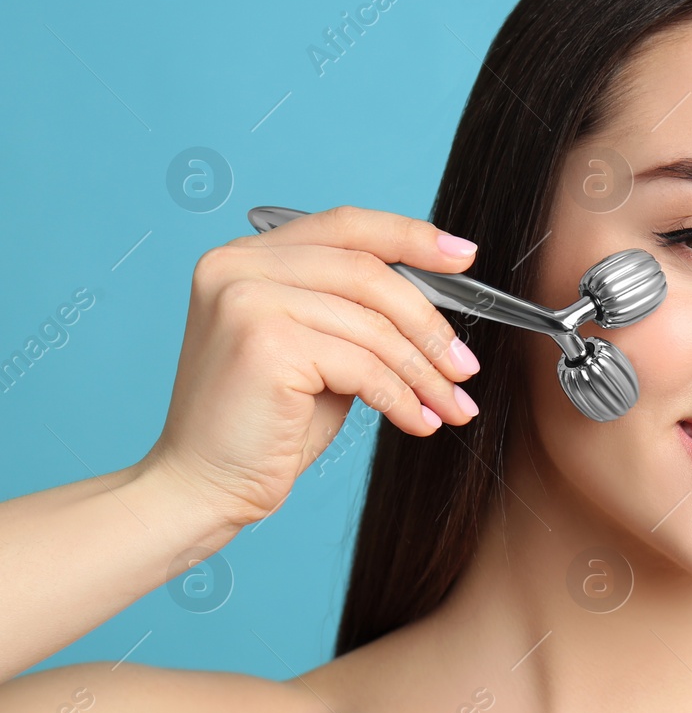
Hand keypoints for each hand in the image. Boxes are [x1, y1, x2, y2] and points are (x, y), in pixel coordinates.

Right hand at [139, 205, 483, 530]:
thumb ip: (356, 312)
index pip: (347, 226)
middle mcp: (238, 266)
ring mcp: (246, 300)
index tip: (465, 257)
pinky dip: (401, 397)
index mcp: (248, 256)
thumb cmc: (265, 424)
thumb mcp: (318, 350)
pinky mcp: (263, 344)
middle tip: (465, 366)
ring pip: (372, 325)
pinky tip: (418, 422)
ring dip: (424, 371)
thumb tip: (438, 303)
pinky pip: (362, 365)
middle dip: (430, 324)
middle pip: (369, 273)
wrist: (204, 486)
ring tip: (452, 405)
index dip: (411, 237)